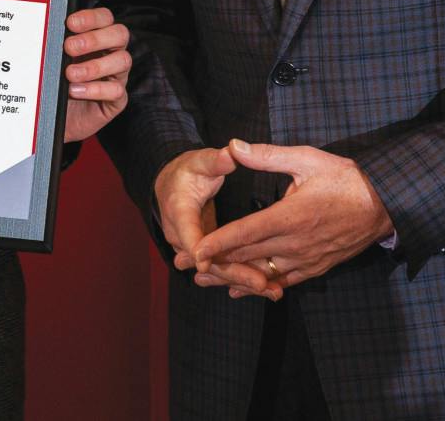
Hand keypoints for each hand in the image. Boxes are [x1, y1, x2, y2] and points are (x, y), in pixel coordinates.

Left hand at [61, 7, 130, 142]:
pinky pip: (116, 91)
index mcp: (98, 38)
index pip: (104, 18)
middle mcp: (111, 53)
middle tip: (69, 47)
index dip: (91, 17)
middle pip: (120, 34)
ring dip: (94, 66)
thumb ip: (57, 45)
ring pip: (123, 61)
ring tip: (70, 74)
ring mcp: (117, 76)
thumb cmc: (55, 83)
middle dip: (94, 39)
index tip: (70, 23)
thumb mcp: (54, 61)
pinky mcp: (116, 99)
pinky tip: (75, 90)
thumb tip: (49, 32)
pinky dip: (95, 89)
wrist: (53, 118)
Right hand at [153, 146, 260, 291]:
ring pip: (217, 269)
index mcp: (179, 212)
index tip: (209, 262)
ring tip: (272, 291)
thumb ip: (215, 160)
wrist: (173, 185)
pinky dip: (243, 278)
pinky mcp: (207, 253)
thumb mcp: (199, 161)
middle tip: (262, 283)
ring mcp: (194, 248)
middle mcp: (183, 236)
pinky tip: (267, 288)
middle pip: (208, 260)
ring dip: (242, 281)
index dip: (200, 250)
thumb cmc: (188, 171)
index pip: (189, 235)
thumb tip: (230, 153)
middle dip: (234, 273)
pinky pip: (223, 268)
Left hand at [191, 140, 394, 297]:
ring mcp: (306, 259)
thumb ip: (267, 156)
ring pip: (262, 273)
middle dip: (216, 263)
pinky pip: (283, 282)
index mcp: (290, 216)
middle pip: (249, 256)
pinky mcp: (315, 267)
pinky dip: (259, 286)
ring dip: (232, 278)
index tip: (196, 251)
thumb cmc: (345, 178)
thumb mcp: (307, 159)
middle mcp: (296, 243)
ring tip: (205, 282)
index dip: (219, 243)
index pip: (246, 232)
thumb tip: (233, 146)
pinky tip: (240, 290)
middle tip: (185, 266)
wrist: (384, 205)